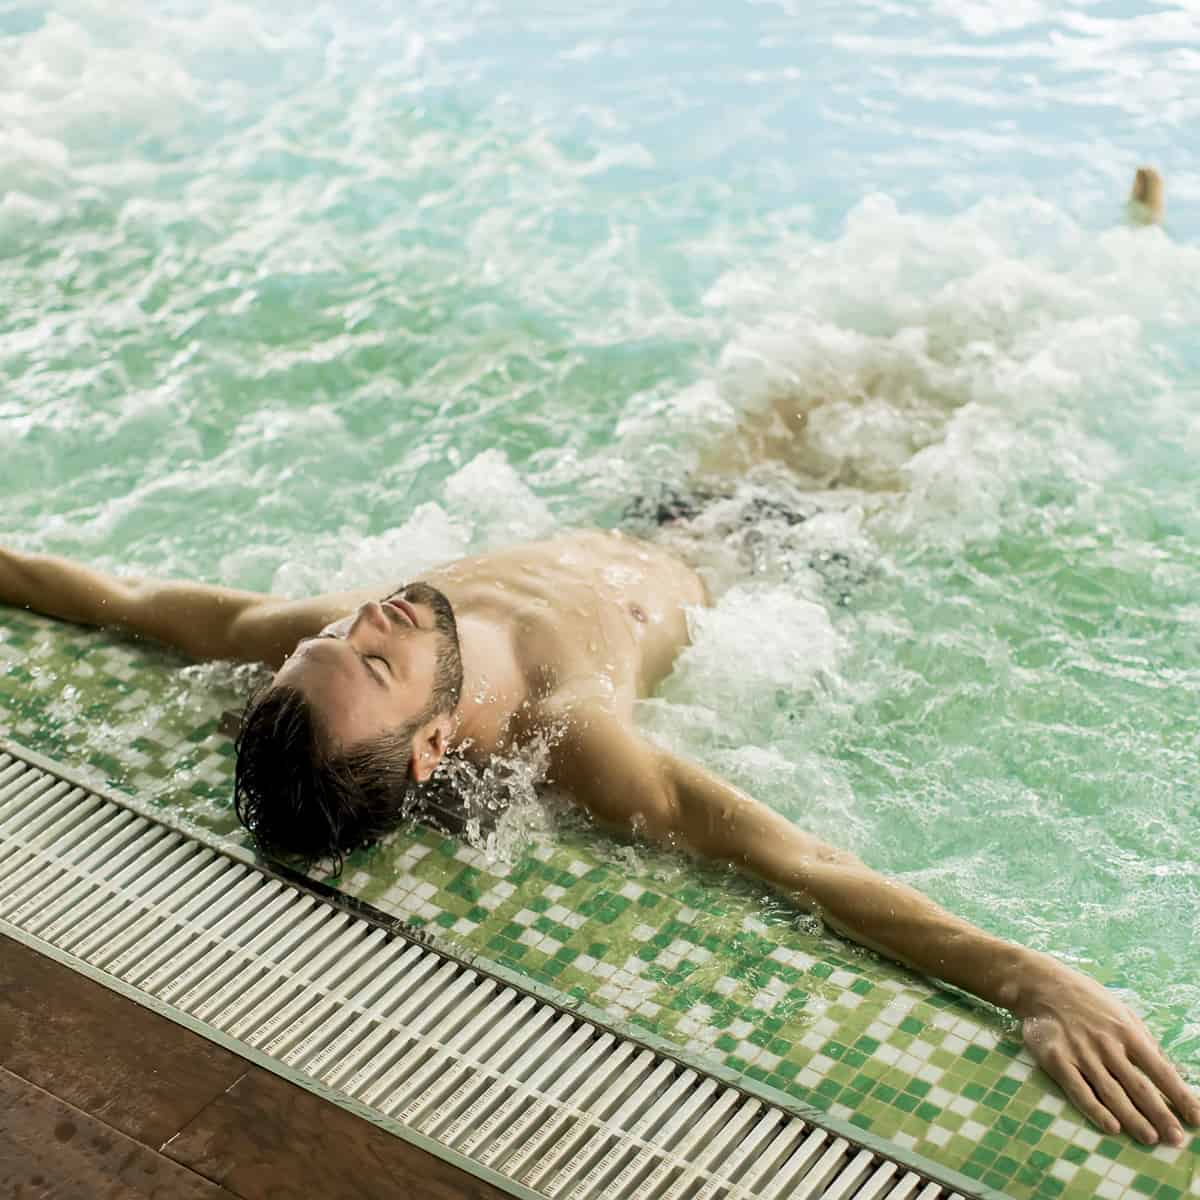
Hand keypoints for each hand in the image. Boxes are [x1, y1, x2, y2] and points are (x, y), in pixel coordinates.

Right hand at [1017, 960, 1199, 1145]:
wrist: (1040, 984)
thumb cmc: (1086, 999)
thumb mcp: (1122, 1011)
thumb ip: (1145, 1041)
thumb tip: (1171, 1071)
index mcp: (1127, 1032)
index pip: (1161, 1071)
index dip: (1181, 1097)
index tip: (1196, 1120)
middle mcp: (1107, 1044)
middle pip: (1138, 1086)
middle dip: (1160, 1114)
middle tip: (1176, 1140)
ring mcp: (1081, 1052)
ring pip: (1111, 1092)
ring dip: (1133, 1118)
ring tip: (1151, 1139)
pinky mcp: (1056, 1058)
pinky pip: (1078, 1089)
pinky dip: (1095, 1110)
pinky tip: (1111, 1126)